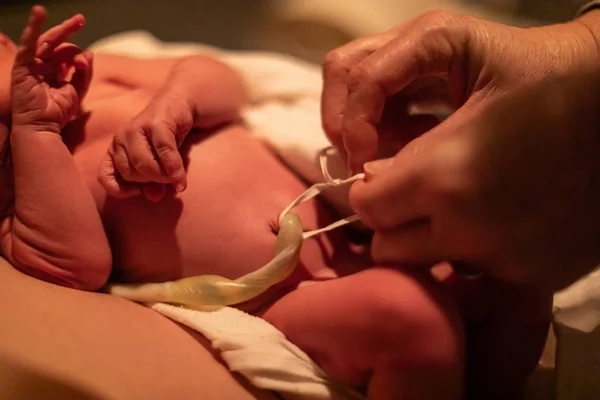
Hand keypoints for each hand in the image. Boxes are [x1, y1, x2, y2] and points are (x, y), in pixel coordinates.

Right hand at [11, 6, 91, 133]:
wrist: (43, 127)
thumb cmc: (58, 113)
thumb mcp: (77, 92)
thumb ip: (84, 74)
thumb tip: (89, 54)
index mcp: (54, 72)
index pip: (66, 54)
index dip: (78, 54)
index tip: (88, 58)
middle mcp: (42, 66)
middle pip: (56, 44)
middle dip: (69, 30)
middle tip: (81, 19)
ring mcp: (32, 65)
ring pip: (47, 42)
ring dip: (61, 30)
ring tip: (76, 22)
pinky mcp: (23, 65)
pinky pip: (28, 43)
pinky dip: (33, 27)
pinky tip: (39, 13)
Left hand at [98, 92, 189, 201]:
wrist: (179, 106)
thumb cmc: (166, 140)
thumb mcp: (158, 166)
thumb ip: (153, 183)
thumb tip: (155, 197)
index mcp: (115, 150)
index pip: (105, 176)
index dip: (119, 190)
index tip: (138, 191)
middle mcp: (120, 138)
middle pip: (129, 173)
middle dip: (150, 181)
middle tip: (166, 178)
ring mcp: (135, 129)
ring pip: (143, 164)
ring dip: (163, 176)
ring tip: (174, 175)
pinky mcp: (155, 123)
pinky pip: (164, 152)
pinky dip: (174, 168)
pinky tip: (180, 176)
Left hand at [323, 10, 599, 289]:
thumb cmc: (534, 65)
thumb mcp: (451, 46)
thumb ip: (384, 95)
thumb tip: (364, 169)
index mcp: (444, 175)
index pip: (364, 204)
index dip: (368, 183)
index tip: (383, 169)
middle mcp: (471, 229)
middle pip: (386, 246)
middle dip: (390, 214)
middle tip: (416, 184)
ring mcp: (506, 259)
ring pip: (424, 266)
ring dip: (425, 237)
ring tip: (456, 197)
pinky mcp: (537, 276)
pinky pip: (473, 276)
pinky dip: (472, 251)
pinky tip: (497, 214)